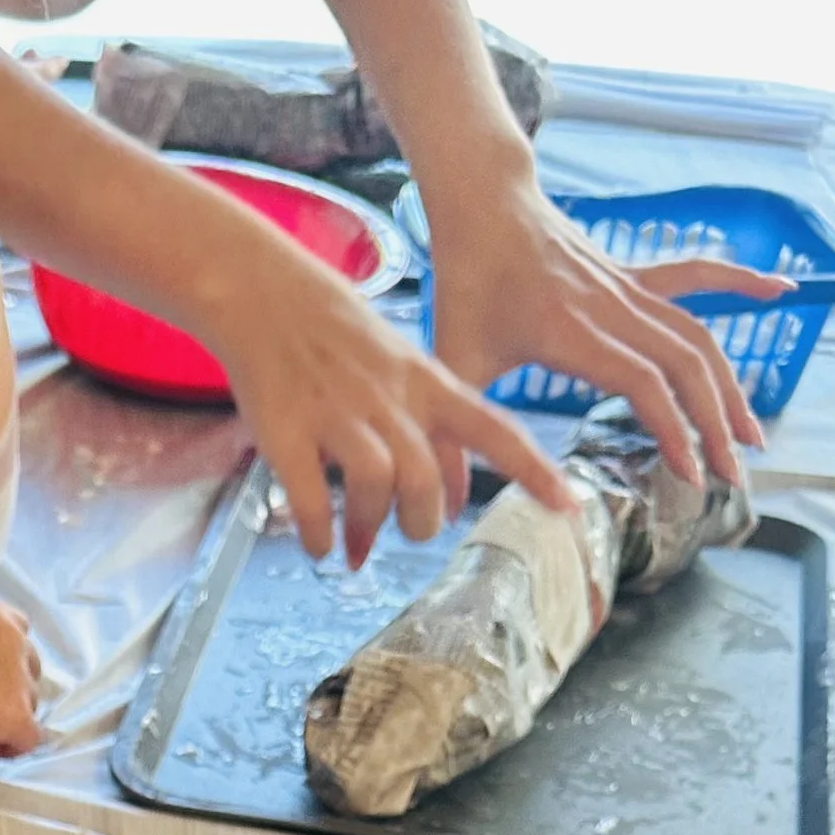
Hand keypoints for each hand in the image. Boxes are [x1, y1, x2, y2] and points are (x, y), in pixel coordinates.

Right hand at [195, 234, 570, 567]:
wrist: (265, 290)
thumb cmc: (340, 336)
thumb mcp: (403, 367)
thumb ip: (430, 428)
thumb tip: (450, 499)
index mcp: (428, 382)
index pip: (496, 429)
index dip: (534, 471)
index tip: (569, 508)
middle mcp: (391, 400)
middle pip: (426, 479)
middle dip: (422, 520)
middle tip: (405, 529)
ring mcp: (339, 415)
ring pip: (376, 487)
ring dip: (372, 526)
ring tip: (360, 542)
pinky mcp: (288, 431)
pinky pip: (312, 501)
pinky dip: (320, 534)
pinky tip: (320, 544)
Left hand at [424, 161, 790, 486]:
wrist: (484, 200)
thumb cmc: (465, 282)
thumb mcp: (452, 361)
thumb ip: (455, 434)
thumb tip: (438, 509)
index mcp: (571, 332)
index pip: (643, 383)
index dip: (674, 429)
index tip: (694, 476)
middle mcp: (611, 308)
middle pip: (685, 364)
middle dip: (717, 423)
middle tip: (735, 477)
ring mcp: (628, 288)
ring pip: (697, 333)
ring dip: (731, 383)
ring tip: (753, 433)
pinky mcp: (633, 276)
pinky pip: (696, 276)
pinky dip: (740, 282)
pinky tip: (782, 291)